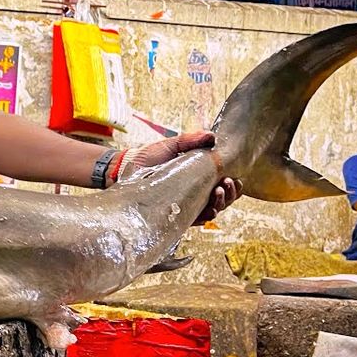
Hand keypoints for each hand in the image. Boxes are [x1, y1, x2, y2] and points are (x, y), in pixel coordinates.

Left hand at [118, 131, 242, 224]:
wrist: (123, 169)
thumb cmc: (146, 158)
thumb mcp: (170, 146)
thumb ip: (190, 140)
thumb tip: (212, 136)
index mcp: (198, 177)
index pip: (223, 185)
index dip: (233, 184)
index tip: (232, 178)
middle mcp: (195, 193)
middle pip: (223, 199)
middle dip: (230, 194)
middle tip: (225, 183)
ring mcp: (186, 205)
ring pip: (213, 210)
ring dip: (221, 203)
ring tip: (218, 192)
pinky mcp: (174, 216)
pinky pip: (196, 220)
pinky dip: (206, 215)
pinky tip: (210, 209)